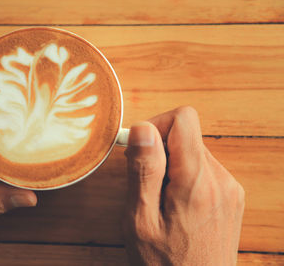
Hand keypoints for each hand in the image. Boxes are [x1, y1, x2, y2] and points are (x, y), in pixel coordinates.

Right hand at [123, 107, 244, 265]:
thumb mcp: (141, 220)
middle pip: (186, 134)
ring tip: (159, 198)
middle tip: (144, 182)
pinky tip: (174, 204)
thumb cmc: (164, 264)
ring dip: (170, 165)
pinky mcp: (230, 195)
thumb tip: (143, 128)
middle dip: (159, 150)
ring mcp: (229, 187)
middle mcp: (220, 179)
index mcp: (197, 182)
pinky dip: (183, 176)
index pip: (184, 118)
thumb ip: (144, 171)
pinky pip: (202, 168)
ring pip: (192, 151)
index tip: (140, 149)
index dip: (156, 124)